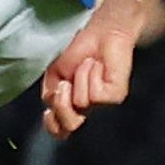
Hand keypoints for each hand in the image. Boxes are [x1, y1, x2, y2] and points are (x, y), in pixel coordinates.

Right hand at [41, 18, 135, 136]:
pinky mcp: (116, 95)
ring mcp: (103, 104)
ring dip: (79, 78)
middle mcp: (87, 109)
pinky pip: (96, 95)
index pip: (59, 130)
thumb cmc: (77, 52)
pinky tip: (97, 66)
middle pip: (68, 125)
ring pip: (80, 104)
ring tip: (87, 66)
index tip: (48, 113)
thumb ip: (51, 97)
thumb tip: (52, 112)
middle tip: (66, 83)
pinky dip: (91, 75)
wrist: (99, 33)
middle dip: (62, 103)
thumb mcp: (53, 76)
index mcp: (69, 106)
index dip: (52, 125)